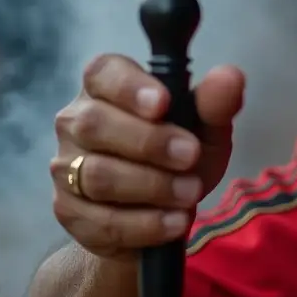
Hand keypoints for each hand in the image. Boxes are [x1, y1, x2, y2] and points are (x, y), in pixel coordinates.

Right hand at [50, 53, 245, 261]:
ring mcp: (66, 168)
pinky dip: (145, 223)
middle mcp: (76, 122)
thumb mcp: (207, 130)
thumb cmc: (181, 157)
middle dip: (149, 142)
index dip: (130, 87)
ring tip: (191, 192)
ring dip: (152, 186)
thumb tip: (230, 77)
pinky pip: (101, 219)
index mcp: (106, 88)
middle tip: (191, 156)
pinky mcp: (69, 212)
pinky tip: (175, 222)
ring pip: (97, 174)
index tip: (164, 104)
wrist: (161, 218)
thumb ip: (216, 103)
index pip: (103, 73)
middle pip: (94, 124)